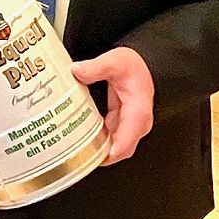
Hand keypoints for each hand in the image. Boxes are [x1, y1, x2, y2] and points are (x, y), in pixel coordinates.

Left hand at [70, 47, 153, 164]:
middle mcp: (137, 124)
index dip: (111, 153)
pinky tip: (83, 138)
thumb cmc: (134, 65)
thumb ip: (95, 67)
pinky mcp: (123, 124)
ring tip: (76, 149)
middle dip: (101, 155)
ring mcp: (131, 125)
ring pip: (116, 147)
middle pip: (120, 150)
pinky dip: (99, 141)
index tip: (96, 157)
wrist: (142, 63)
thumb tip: (78, 71)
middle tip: (78, 155)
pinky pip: (112, 139)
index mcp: (138, 112)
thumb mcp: (114, 62)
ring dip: (99, 150)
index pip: (127, 142)